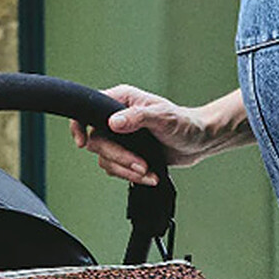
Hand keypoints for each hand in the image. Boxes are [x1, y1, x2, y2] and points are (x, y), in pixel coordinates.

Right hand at [68, 84, 218, 186]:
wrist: (198, 142)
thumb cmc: (184, 123)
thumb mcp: (163, 116)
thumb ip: (137, 117)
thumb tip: (113, 123)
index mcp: (121, 101)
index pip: (87, 110)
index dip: (79, 126)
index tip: (82, 142)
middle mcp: (117, 119)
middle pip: (97, 142)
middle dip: (118, 158)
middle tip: (140, 164)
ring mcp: (121, 139)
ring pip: (106, 159)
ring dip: (126, 170)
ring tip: (148, 173)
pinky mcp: (128, 155)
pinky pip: (118, 169)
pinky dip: (132, 176)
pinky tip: (149, 176)